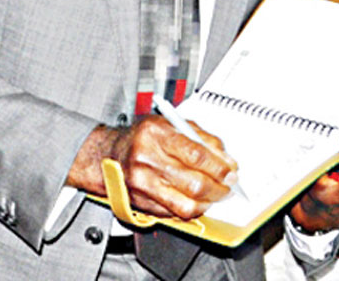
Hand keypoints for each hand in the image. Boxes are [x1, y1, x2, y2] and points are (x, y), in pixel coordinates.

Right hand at [68, 116, 236, 218]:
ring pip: (185, 205)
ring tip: (214, 196)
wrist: (107, 154)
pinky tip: (195, 201)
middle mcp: (146, 159)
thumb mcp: (172, 124)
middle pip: (194, 183)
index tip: (232, 173)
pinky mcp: (139, 203)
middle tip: (228, 187)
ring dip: (207, 203)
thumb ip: (202, 138)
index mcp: (157, 134)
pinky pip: (173, 213)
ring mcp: (142, 184)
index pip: (196, 155)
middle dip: (218, 189)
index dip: (219, 167)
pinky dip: (190, 209)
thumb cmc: (143, 137)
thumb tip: (227, 160)